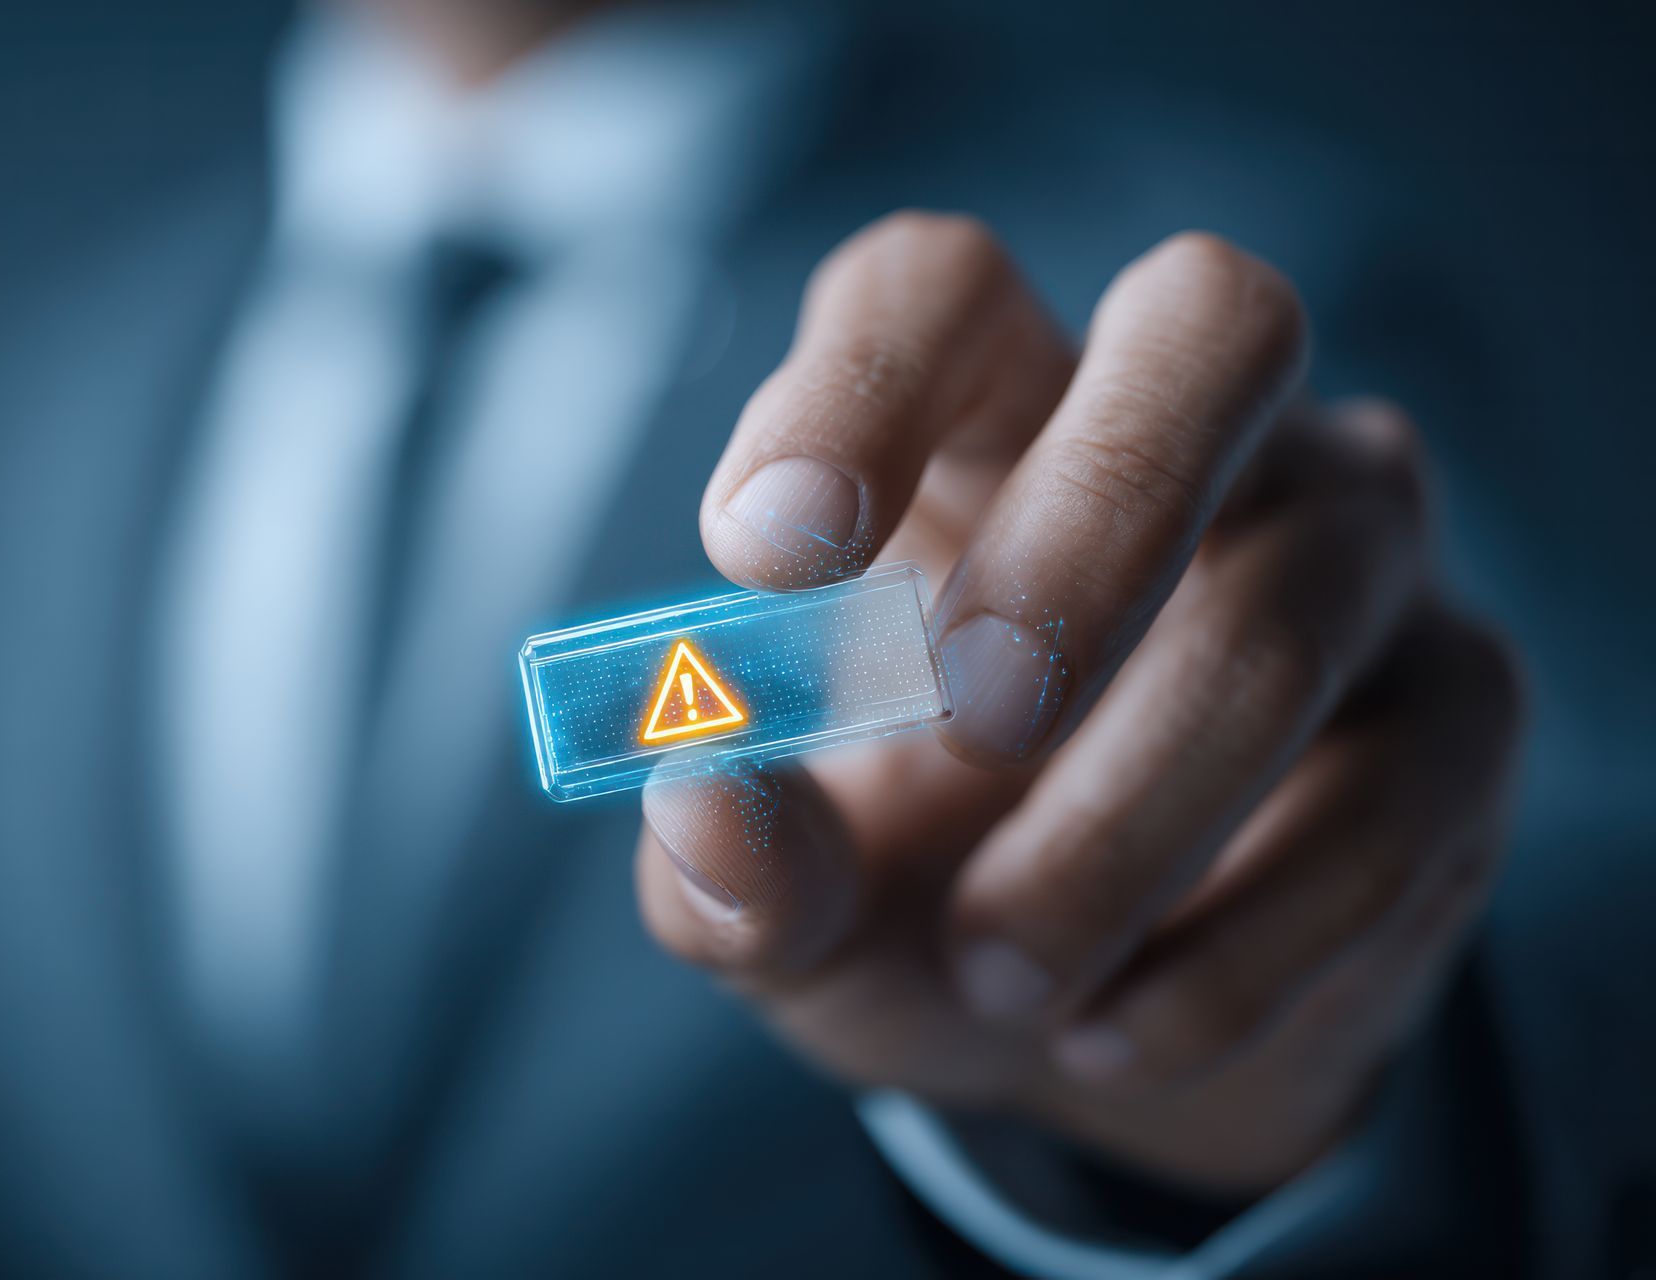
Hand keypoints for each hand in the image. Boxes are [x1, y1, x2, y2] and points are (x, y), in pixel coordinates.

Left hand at [634, 215, 1524, 1193]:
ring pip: (1284, 614)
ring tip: (999, 969)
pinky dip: (1229, 953)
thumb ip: (732, 861)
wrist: (1094, 1024)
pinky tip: (1108, 1032)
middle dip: (1092, 518)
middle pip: (1213, 325)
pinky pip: (1387, 805)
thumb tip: (701, 793)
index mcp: (989, 425)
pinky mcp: (1463, 708)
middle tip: (971, 717)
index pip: (942, 293)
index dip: (857, 386)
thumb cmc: (916, 894)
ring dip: (1120, 828)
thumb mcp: (798, 905)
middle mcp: (1201, 438)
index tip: (764, 551)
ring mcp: (1356, 553)